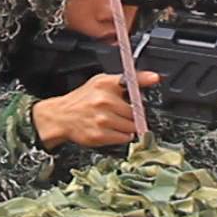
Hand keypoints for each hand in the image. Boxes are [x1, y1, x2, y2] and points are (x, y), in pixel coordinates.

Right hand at [31, 71, 159, 148]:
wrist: (61, 116)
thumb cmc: (83, 100)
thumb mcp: (101, 82)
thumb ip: (125, 81)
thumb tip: (152, 78)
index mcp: (104, 84)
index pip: (129, 80)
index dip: (144, 79)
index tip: (155, 78)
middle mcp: (103, 100)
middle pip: (135, 110)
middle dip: (134, 112)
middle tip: (124, 112)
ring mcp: (102, 119)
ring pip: (131, 125)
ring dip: (128, 125)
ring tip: (116, 121)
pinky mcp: (100, 135)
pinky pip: (124, 137)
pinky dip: (122, 135)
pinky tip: (113, 129)